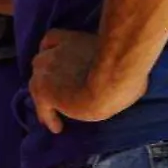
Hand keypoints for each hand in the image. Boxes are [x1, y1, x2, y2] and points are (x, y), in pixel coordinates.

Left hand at [29, 28, 145, 133]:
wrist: (111, 81)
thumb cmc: (125, 69)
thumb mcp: (120, 58)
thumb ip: (114, 61)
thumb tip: (131, 72)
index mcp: (72, 39)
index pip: (51, 39)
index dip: (53, 51)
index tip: (57, 59)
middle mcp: (54, 52)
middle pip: (41, 61)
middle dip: (49, 74)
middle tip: (59, 87)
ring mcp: (46, 70)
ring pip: (37, 83)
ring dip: (45, 95)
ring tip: (54, 111)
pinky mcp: (44, 91)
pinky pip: (42, 106)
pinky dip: (48, 116)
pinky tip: (56, 127)